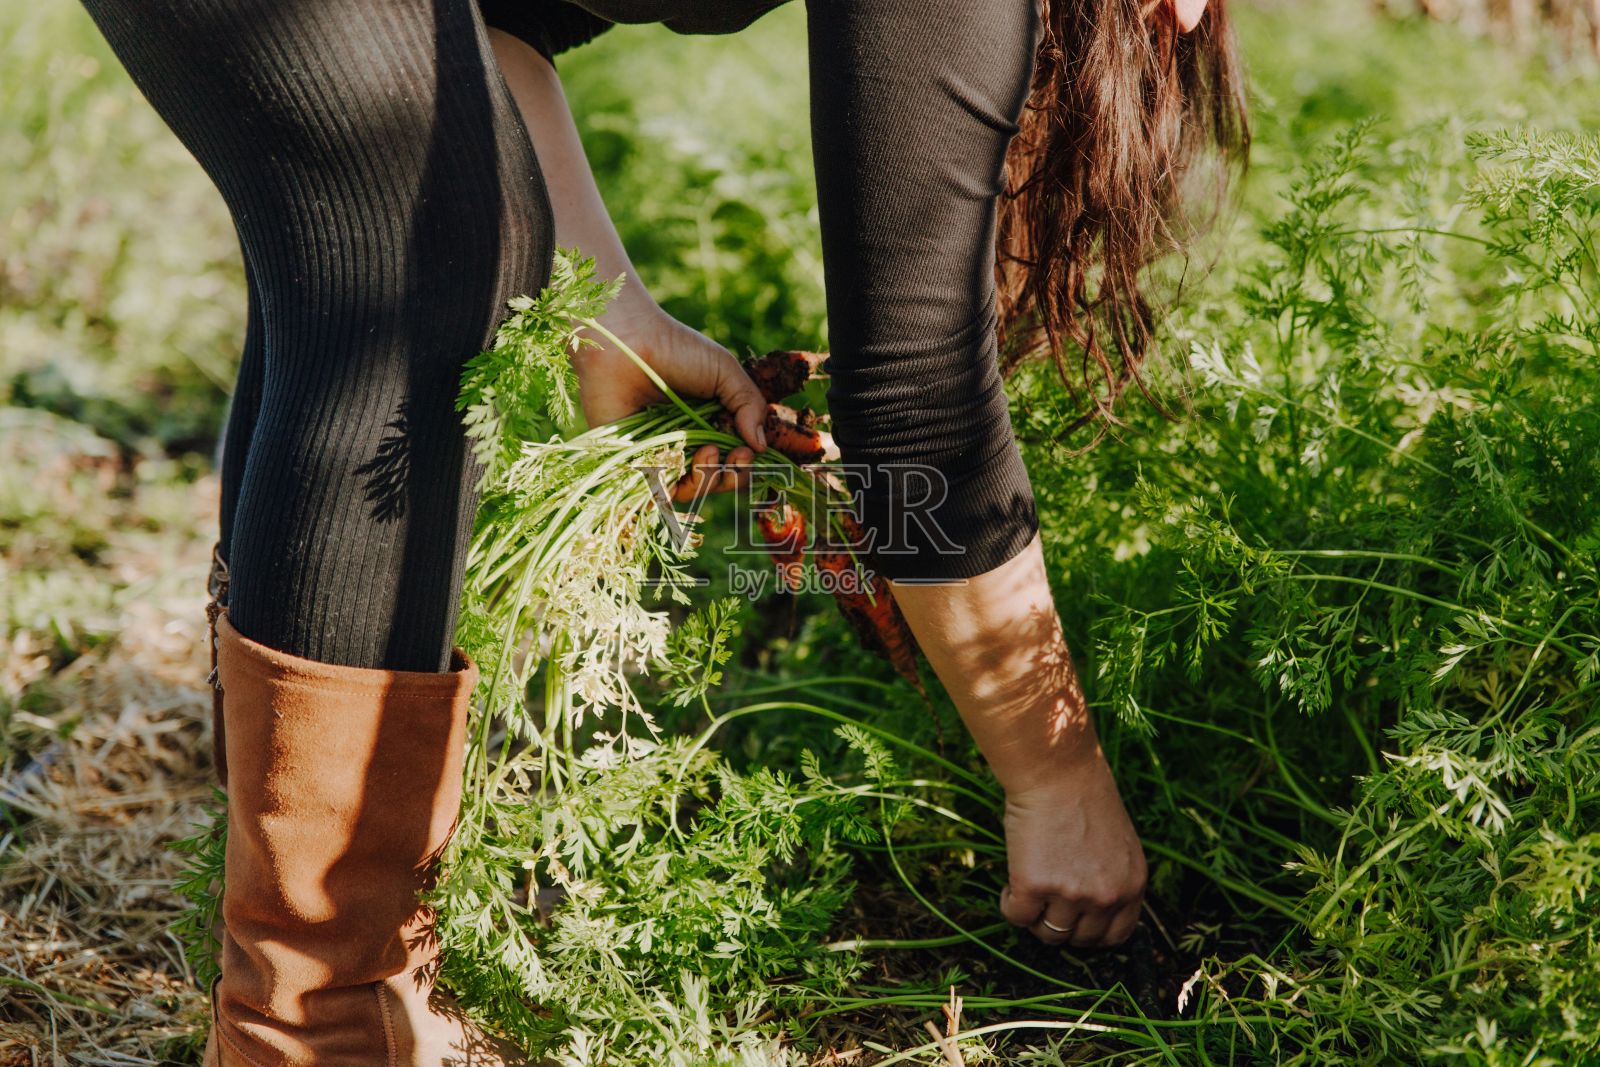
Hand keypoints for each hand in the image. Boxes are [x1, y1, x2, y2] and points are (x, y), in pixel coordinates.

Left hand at [573, 294, 767, 501]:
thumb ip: (749, 405)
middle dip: (733, 475)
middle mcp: (688, 442)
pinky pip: (660, 489)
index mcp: (711, 422)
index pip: (735, 458)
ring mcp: (661, 454)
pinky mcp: (635, 462)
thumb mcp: (725, 371)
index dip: (746, 463)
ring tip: (709, 452)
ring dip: (709, 479)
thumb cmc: (675, 349)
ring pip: (692, 489)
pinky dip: (679, 482)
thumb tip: (764, 447)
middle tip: (738, 456)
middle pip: (718, 479)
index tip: (750, 450)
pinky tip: (688, 457)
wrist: (627, 343)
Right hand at [998, 747, 1146, 948]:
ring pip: (1048, 934)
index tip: (1074, 922)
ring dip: (1035, 918)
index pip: (1116, 935)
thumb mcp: (1118, 843)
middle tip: (1045, 904)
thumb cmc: (1084, 796)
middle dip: (1061, 926)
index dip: (1091, 933)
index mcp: (1132, 885)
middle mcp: (1106, 895)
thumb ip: (1112, 878)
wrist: (1056, 770)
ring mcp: (1070, 893)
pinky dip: (1009, 905)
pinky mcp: (1034, 885)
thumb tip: (1090, 911)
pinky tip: (1010, 885)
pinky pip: (1017, 916)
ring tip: (1027, 892)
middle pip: (1080, 939)